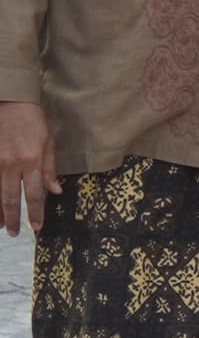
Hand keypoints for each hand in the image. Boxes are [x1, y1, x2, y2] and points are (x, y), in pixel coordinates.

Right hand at [0, 102, 49, 235]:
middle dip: (13, 218)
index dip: (35, 213)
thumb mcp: (48, 143)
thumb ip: (50, 169)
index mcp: (31, 162)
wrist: (11, 104)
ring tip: (0, 226)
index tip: (36, 227)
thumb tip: (55, 191)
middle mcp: (11, 165)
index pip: (34, 194)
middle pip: (10, 199)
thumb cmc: (33, 123)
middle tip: (14, 233)